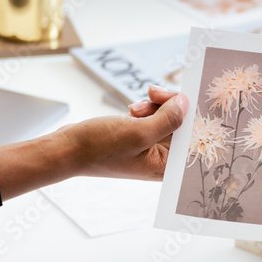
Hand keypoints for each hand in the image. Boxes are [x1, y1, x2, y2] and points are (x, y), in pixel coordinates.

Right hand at [60, 86, 187, 181]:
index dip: (194, 116)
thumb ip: (168, 119)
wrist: (67, 149)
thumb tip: (186, 103)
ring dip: (154, 105)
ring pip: (168, 117)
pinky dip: (146, 109)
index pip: (194, 139)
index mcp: (167, 167)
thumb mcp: (139, 132)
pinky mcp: (140, 138)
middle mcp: (163, 160)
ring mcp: (151, 148)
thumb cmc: (99, 148)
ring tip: (133, 108)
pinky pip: (154, 117)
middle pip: (183, 125)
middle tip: (154, 94)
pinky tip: (131, 110)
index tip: (189, 95)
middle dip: (169, 106)